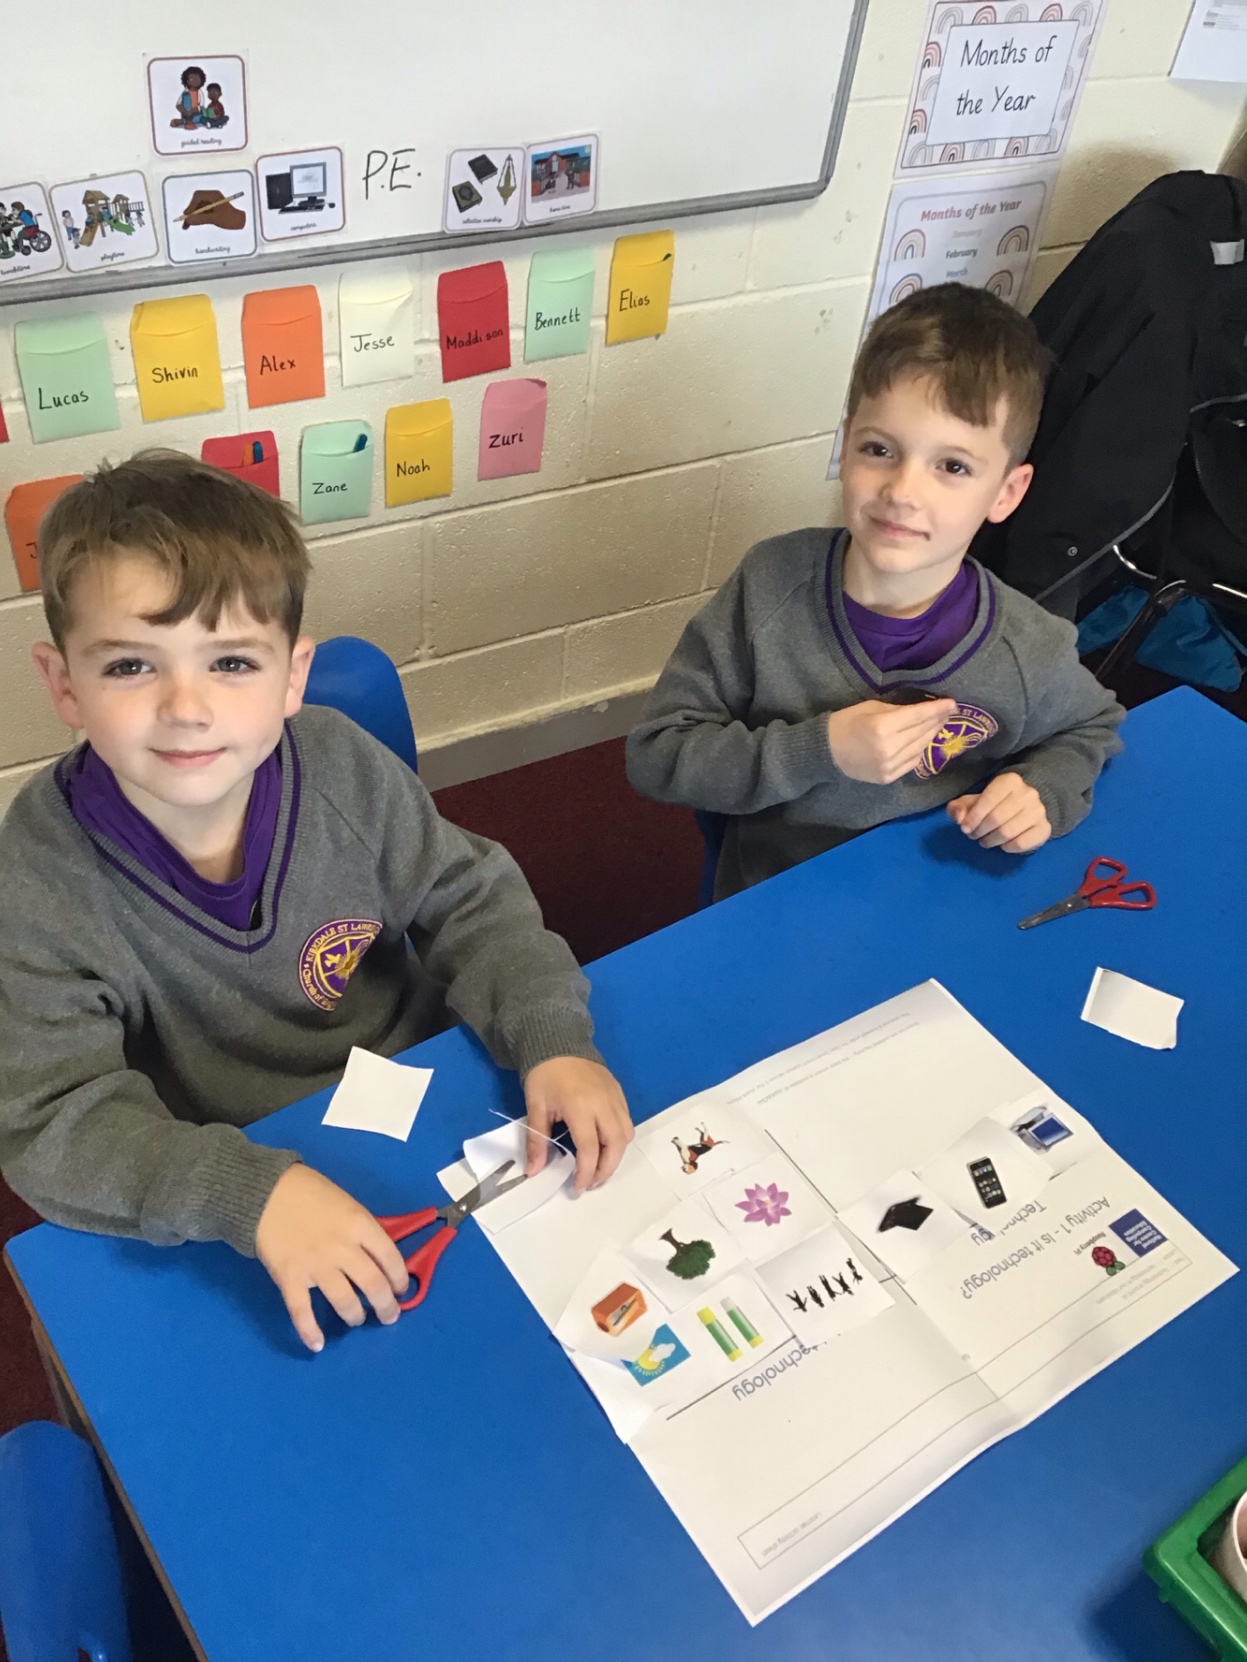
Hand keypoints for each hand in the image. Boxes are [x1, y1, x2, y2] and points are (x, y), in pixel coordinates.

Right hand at [255, 1165, 409, 1352]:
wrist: (264, 1191)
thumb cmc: (309, 1193)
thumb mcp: (347, 1204)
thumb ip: (362, 1231)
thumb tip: (376, 1259)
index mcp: (360, 1224)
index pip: (391, 1258)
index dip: (399, 1279)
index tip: (400, 1290)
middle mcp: (343, 1248)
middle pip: (373, 1285)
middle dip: (385, 1306)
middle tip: (388, 1316)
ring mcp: (316, 1265)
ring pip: (345, 1301)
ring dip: (355, 1316)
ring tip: (357, 1319)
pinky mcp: (290, 1278)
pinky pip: (302, 1311)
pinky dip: (310, 1331)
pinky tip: (317, 1345)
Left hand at [523, 1057, 633, 1192]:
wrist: (558, 1040)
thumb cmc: (544, 1075)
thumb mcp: (535, 1107)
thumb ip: (537, 1141)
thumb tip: (533, 1171)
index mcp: (580, 1107)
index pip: (590, 1149)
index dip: (586, 1173)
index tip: (578, 1187)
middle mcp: (603, 1103)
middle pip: (616, 1144)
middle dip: (607, 1169)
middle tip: (593, 1181)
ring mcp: (614, 1097)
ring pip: (627, 1133)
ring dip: (617, 1155)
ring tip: (600, 1166)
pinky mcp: (619, 1091)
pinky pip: (627, 1120)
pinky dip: (620, 1137)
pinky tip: (605, 1143)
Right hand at [826, 698, 958, 784]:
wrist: (827, 751)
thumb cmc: (847, 722)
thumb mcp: (871, 708)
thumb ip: (898, 711)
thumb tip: (924, 711)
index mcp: (881, 726)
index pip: (917, 716)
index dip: (937, 709)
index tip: (952, 703)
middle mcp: (888, 748)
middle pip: (922, 732)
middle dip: (937, 721)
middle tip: (948, 712)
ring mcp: (889, 765)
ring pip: (920, 748)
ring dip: (931, 735)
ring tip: (938, 725)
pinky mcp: (888, 777)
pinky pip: (912, 762)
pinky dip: (920, 750)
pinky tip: (922, 741)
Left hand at [946, 771, 1050, 852]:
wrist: (1028, 807)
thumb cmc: (996, 803)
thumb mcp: (975, 801)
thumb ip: (959, 807)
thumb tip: (959, 818)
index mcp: (1010, 781)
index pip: (989, 798)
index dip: (973, 816)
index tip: (964, 828)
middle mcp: (1028, 793)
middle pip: (997, 818)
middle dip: (980, 830)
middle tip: (973, 835)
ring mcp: (1039, 811)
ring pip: (1008, 832)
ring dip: (991, 840)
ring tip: (984, 841)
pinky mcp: (1044, 828)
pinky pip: (1021, 843)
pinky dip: (1007, 848)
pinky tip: (1002, 845)